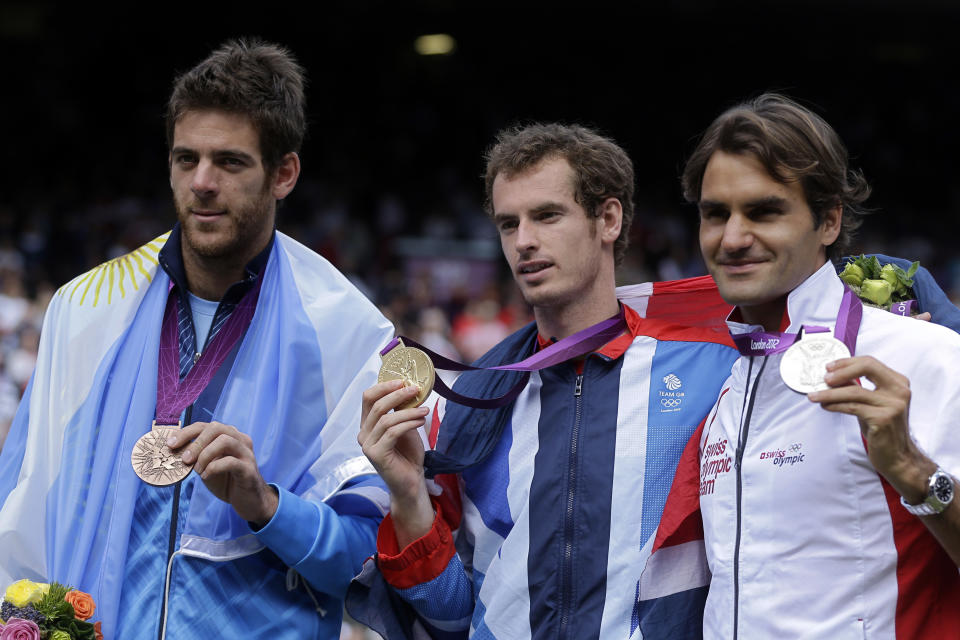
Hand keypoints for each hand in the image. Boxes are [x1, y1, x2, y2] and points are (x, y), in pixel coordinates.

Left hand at [166, 421, 277, 525]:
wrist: (250, 501)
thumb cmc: (227, 482)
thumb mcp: (207, 466)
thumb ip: (196, 457)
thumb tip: (174, 452)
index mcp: (229, 436)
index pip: (205, 426)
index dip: (186, 432)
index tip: (170, 444)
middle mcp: (240, 440)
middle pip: (216, 428)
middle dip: (196, 442)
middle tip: (184, 459)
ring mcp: (246, 454)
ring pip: (225, 441)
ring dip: (205, 454)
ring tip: (197, 470)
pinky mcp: (249, 469)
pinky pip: (231, 462)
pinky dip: (214, 467)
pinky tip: (207, 476)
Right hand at [359, 380, 433, 546]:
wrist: (411, 480)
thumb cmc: (408, 453)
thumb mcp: (405, 426)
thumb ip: (401, 410)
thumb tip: (408, 388)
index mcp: (368, 424)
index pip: (368, 398)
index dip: (384, 386)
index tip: (403, 380)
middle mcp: (363, 433)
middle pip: (375, 405)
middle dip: (397, 394)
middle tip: (415, 389)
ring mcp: (367, 445)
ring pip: (386, 418)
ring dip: (408, 411)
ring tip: (424, 409)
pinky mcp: (376, 454)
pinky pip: (393, 432)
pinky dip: (409, 423)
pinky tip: (421, 420)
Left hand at [808, 356, 932, 500]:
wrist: (898, 456)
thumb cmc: (882, 428)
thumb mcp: (872, 403)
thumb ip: (859, 388)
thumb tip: (833, 376)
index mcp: (898, 382)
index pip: (869, 362)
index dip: (847, 363)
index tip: (829, 367)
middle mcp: (899, 390)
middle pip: (866, 368)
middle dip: (841, 371)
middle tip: (824, 378)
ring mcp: (893, 404)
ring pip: (854, 391)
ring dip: (829, 393)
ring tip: (814, 396)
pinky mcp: (883, 419)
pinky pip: (852, 407)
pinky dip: (835, 405)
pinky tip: (825, 406)